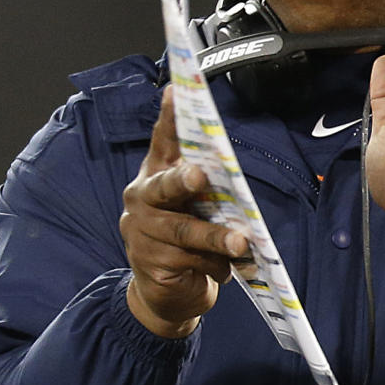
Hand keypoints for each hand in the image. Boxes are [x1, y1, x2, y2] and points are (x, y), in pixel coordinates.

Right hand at [120, 86, 248, 337]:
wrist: (165, 295)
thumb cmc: (185, 242)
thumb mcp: (194, 208)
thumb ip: (205, 192)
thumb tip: (231, 180)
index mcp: (154, 176)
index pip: (161, 141)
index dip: (169, 117)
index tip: (177, 90)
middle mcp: (142, 200)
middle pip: (164, 186)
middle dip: (184, 180)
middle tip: (200, 176)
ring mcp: (142, 233)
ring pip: (185, 231)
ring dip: (217, 237)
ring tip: (242, 242)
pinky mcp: (151, 264)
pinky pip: (191, 261)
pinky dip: (215, 265)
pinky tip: (226, 269)